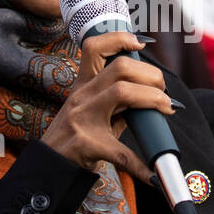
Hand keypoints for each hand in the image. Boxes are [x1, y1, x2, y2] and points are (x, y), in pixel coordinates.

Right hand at [41, 30, 172, 185]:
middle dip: (150, 75)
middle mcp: (82, 97)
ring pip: (122, 93)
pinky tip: (153, 174)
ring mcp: (83, 119)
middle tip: (163, 92)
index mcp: (84, 85)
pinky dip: (141, 165)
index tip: (140, 44)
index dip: (119, 39)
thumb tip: (150, 92)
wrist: (49, 165)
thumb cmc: (75, 135)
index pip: (94, 48)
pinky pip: (121, 153)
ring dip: (152, 98)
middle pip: (119, 68)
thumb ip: (117, 100)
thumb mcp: (91, 110)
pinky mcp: (87, 145)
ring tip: (164, 110)